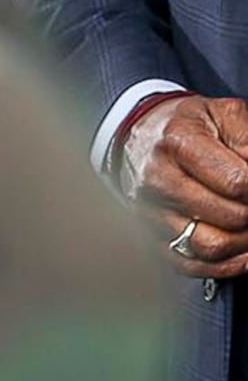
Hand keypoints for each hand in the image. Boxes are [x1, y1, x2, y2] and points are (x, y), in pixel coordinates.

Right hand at [133, 95, 247, 278]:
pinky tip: (244, 253)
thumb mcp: (226, 114)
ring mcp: (150, 212)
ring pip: (210, 246)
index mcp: (179, 143)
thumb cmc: (188, 126)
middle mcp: (158, 179)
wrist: (141, 137)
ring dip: (245, 243)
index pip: (237, 182)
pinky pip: (190, 265)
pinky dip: (225, 265)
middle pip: (228, 216)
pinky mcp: (149, 235)